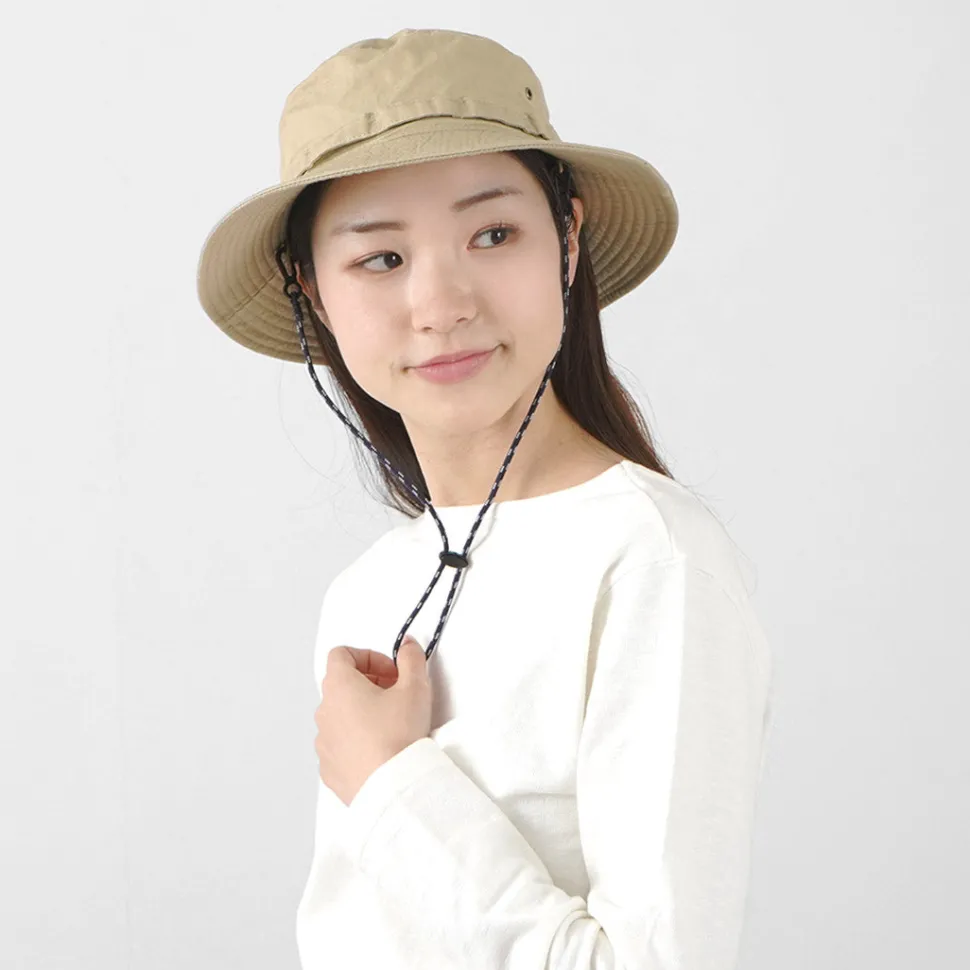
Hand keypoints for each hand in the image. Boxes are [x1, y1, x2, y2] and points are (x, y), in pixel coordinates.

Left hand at [315, 636, 431, 806]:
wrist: (392, 788)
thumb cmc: (399, 735)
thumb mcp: (415, 687)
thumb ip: (411, 658)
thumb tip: (407, 646)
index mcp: (339, 686)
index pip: (341, 655)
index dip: (368, 657)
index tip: (390, 671)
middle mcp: (324, 712)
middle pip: (341, 685)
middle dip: (370, 684)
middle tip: (397, 695)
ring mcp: (323, 742)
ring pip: (340, 716)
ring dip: (362, 713)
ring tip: (391, 725)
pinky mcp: (329, 769)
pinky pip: (340, 745)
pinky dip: (357, 741)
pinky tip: (381, 749)